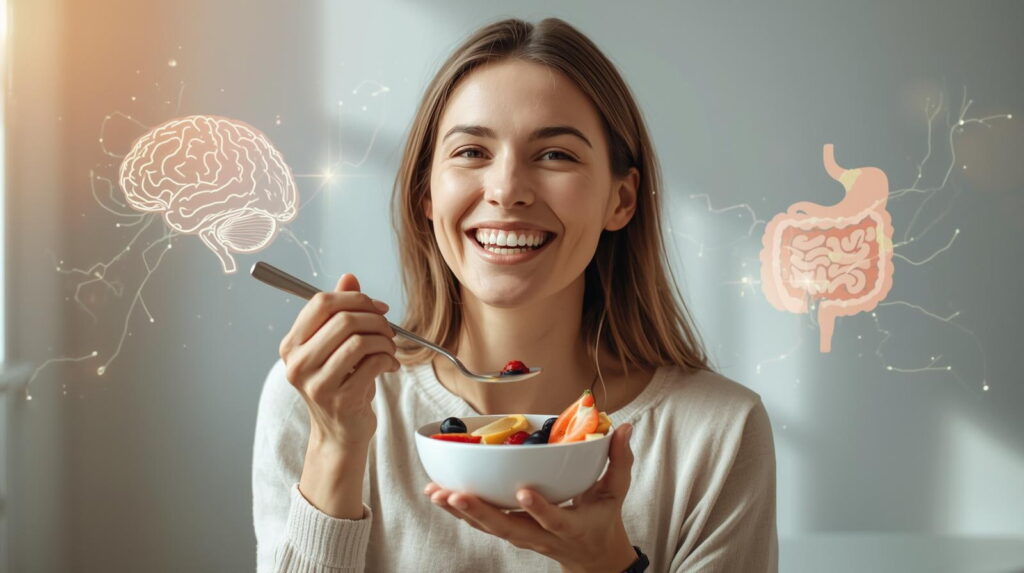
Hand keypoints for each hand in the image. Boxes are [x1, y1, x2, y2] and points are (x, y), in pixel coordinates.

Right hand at [279, 273, 398, 447]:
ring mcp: (317, 384)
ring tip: (389, 349)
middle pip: (343, 319)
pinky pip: (373, 363)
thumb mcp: (335, 346)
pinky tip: (389, 366)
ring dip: (385, 340)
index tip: (377, 307)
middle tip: (388, 329)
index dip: (355, 298)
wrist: (340, 432)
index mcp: (291, 345)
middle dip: (375, 319)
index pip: (321, 303)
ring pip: (360, 341)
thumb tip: (349, 277)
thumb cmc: (340, 383)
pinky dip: (389, 359)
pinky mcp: (341, 400)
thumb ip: (340, 311)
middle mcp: (298, 364)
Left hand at [424, 424, 637, 572]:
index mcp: (569, 525)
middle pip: (508, 527)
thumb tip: (623, 428)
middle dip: (480, 512)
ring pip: (487, 527)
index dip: (538, 507)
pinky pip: (480, 523)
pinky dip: (458, 510)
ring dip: (459, 511)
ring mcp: (521, 536)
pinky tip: (437, 494)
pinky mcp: (508, 532)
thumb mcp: (616, 493)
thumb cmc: (601, 520)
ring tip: (436, 493)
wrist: (591, 557)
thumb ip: (620, 460)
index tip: (523, 491)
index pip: (553, 519)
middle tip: (456, 494)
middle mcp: (540, 535)